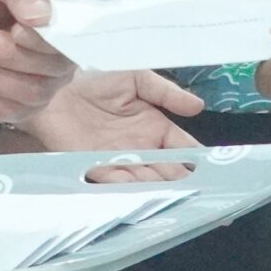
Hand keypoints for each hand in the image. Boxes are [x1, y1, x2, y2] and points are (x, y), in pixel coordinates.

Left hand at [0, 0, 81, 123]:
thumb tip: (43, 17)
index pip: (87, 27)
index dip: (57, 37)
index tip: (20, 29)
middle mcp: (61, 41)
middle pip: (61, 67)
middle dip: (18, 58)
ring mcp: (40, 72)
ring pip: (38, 94)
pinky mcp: (14, 96)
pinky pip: (12, 111)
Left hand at [0, 67, 206, 184]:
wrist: (52, 79)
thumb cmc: (94, 74)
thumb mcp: (136, 77)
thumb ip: (166, 92)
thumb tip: (198, 107)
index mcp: (154, 127)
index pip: (183, 149)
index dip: (201, 162)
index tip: (218, 174)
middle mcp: (139, 148)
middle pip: (168, 172)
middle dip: (184, 184)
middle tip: (202, 194)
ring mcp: (117, 161)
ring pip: (145, 181)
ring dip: (159, 189)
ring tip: (176, 197)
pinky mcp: (92, 167)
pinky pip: (114, 182)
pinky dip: (128, 188)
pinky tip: (141, 191)